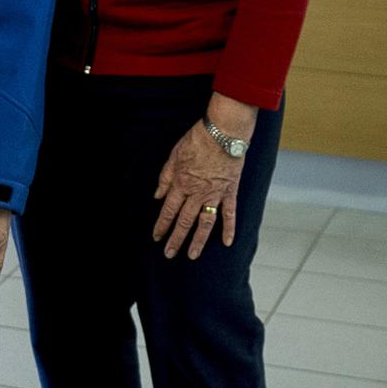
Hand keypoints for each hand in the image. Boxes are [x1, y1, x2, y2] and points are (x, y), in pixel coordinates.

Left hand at [153, 98, 256, 259]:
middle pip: (184, 221)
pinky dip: (229, 228)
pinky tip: (227, 243)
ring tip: (193, 255)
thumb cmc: (197, 140)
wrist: (223, 132)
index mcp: (181, 184)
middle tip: (169, 254)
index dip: (161, 225)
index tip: (156, 237)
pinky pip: (230, 214)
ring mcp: (215, 194)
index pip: (168, 210)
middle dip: (176, 239)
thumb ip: (165, 177)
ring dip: (198, 241)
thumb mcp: (174, 155)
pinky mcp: (230, 191)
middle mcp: (197, 193)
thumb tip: (157, 195)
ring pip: (205, 223)